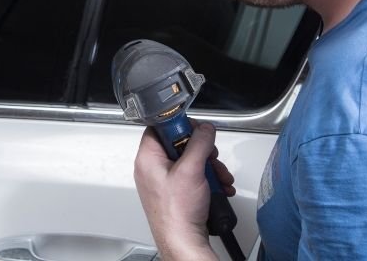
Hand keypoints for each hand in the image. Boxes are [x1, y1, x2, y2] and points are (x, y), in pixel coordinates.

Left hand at [134, 121, 234, 260]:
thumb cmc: (177, 213)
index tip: (194, 129)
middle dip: (202, 150)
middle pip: (179, 143)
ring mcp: (164, 181)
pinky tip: (218, 186)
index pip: (159, 126)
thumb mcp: (191, 170)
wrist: (183, 242)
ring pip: (190, 160)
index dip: (179, 125)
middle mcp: (153, 168)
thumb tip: (205, 129)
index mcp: (148, 158)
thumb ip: (199, 143)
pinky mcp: (176, 192)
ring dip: (209, 166)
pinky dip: (208, 179)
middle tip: (210, 156)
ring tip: (219, 176)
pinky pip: (193, 176)